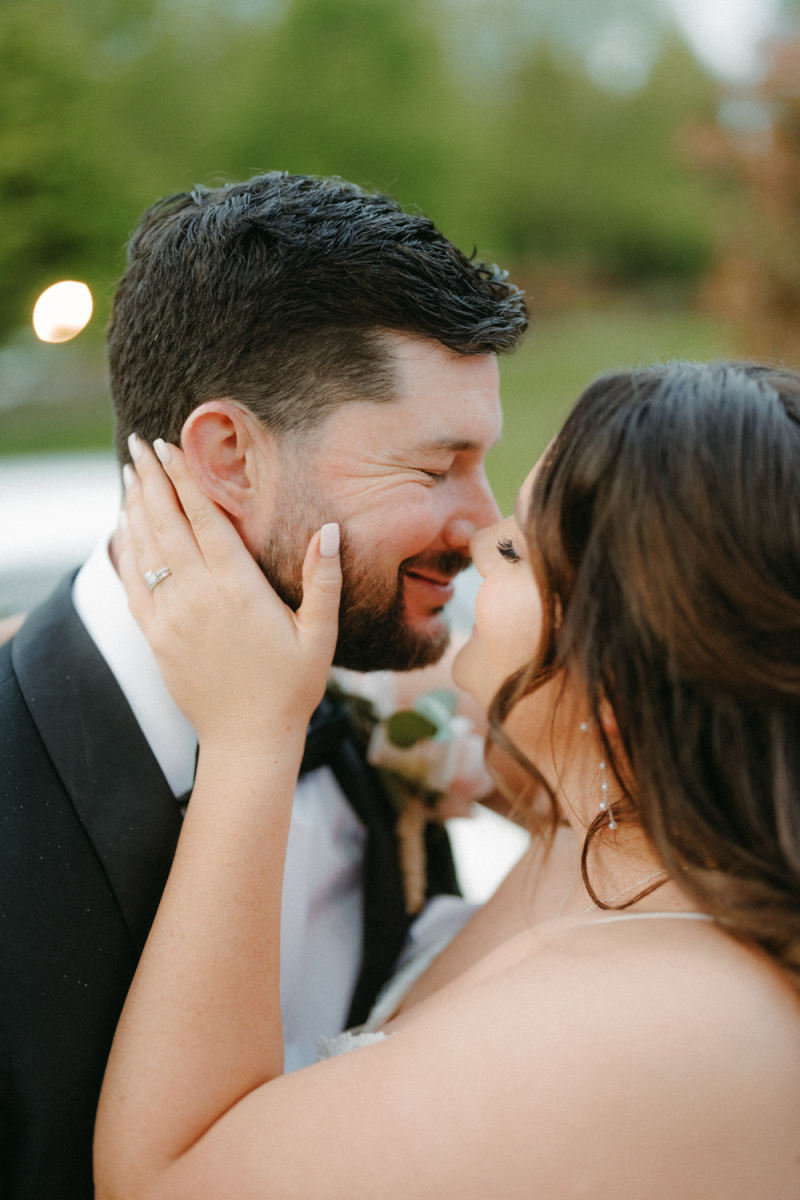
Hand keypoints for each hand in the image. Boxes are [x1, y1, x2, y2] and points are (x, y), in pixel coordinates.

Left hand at [118, 435, 341, 754]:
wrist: (247, 739)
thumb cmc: (291, 687)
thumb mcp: (320, 635)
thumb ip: (323, 580)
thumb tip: (330, 531)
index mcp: (238, 589)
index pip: (204, 520)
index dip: (185, 480)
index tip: (170, 447)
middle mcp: (198, 597)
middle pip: (167, 524)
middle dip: (153, 480)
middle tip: (141, 443)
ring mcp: (171, 618)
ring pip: (145, 550)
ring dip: (136, 507)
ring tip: (132, 473)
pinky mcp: (156, 637)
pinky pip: (134, 584)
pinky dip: (126, 550)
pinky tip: (124, 528)